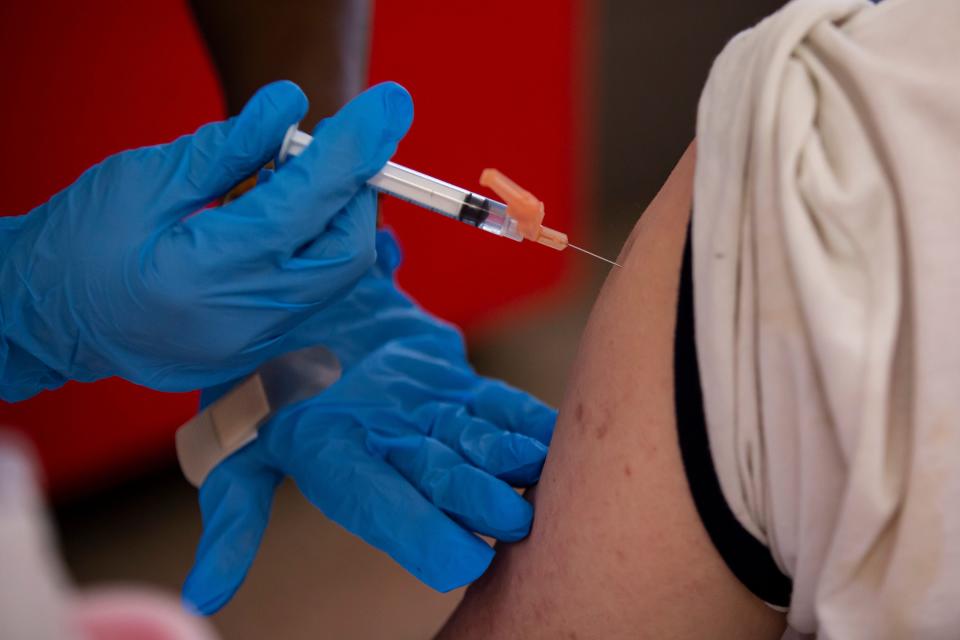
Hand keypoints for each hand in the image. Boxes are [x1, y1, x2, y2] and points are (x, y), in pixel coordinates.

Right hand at [0, 81, 413, 400]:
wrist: (46, 321)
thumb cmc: (77, 246)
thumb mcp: (142, 180)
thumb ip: (225, 149)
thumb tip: (290, 107)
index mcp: (203, 276)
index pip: (305, 206)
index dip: (352, 151)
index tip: (385, 107)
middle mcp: (241, 323)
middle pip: (344, 253)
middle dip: (356, 192)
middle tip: (340, 147)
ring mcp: (252, 345)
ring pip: (333, 277)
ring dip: (337, 219)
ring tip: (299, 177)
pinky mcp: (255, 349)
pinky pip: (310, 293)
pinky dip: (313, 248)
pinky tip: (284, 217)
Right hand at [182, 231, 556, 613]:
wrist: (292, 309)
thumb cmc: (256, 375)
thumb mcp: (236, 441)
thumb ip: (233, 513)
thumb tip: (204, 597)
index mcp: (336, 461)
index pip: (379, 505)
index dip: (418, 533)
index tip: (461, 562)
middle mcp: (389, 446)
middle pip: (440, 480)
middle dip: (479, 500)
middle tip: (515, 518)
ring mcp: (426, 415)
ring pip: (476, 443)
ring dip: (509, 458)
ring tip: (538, 468)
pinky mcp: (451, 383)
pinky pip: (495, 404)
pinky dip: (523, 419)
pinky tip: (549, 433)